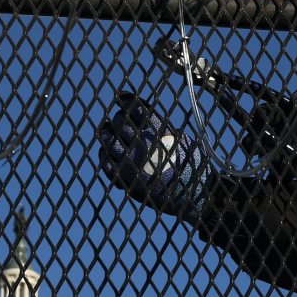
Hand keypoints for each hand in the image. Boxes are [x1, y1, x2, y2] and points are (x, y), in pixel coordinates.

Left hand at [97, 92, 210, 220]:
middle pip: (119, 121)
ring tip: (108, 134)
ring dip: (107, 135)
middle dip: (118, 120)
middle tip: (119, 122)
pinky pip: (106, 162)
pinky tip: (108, 154)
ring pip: (109, 140)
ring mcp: (131, 158)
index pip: (134, 108)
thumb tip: (146, 116)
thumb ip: (161, 126)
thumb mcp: (180, 138)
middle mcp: (141, 140)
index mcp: (156, 128)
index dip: (128, 104)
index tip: (126, 105)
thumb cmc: (189, 164)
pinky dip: (105, 155)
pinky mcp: (125, 176)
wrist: (190, 192)